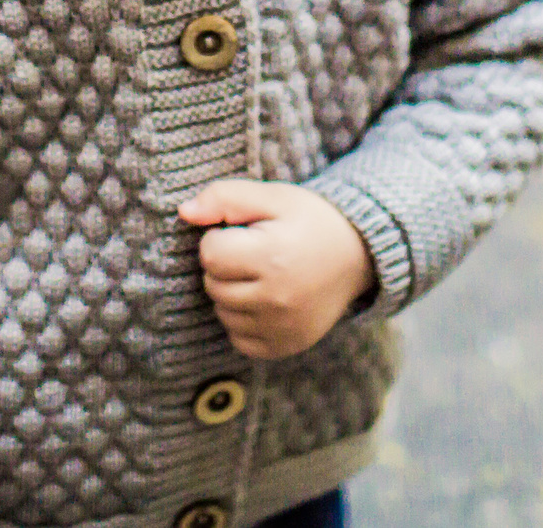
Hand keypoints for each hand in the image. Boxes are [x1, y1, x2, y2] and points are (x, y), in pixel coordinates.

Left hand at [177, 179, 374, 359]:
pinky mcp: (286, 346)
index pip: (209, 254)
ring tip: (262, 275)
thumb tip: (184, 212)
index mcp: (272, 257)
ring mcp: (282, 328)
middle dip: (224, 266)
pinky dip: (243, 321)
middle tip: (254, 253)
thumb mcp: (272, 197)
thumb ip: (224, 197)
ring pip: (222, 313)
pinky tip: (265, 299)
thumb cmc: (310, 221)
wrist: (358, 255)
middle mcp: (277, 299)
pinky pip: (239, 339)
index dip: (221, 238)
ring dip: (231, 294)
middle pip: (213, 285)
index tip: (244, 233)